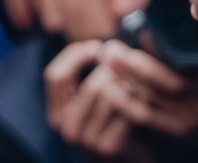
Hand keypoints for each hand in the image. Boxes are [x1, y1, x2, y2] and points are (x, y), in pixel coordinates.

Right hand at [45, 40, 142, 160]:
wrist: (132, 155)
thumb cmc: (113, 117)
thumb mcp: (93, 95)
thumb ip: (89, 70)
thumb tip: (108, 47)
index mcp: (57, 113)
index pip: (55, 76)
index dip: (74, 56)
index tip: (96, 46)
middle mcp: (66, 129)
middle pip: (90, 86)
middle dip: (113, 71)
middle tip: (129, 65)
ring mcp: (85, 141)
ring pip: (108, 96)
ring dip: (127, 83)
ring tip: (137, 81)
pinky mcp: (106, 147)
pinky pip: (122, 110)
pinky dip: (135, 98)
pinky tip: (142, 96)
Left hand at [97, 40, 197, 146]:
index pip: (187, 67)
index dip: (161, 51)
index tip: (138, 30)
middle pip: (166, 84)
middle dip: (134, 65)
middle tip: (109, 46)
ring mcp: (193, 122)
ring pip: (154, 101)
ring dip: (126, 80)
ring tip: (106, 59)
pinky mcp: (180, 133)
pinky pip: (150, 119)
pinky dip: (127, 105)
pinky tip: (109, 89)